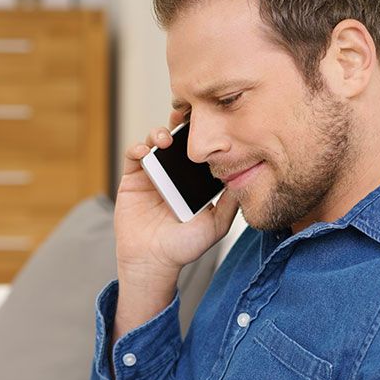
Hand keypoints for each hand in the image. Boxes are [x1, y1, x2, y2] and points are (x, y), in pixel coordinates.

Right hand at [112, 110, 238, 338]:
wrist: (154, 262)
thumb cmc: (183, 248)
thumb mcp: (216, 225)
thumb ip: (230, 203)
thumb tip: (247, 178)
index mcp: (191, 181)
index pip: (198, 150)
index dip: (202, 135)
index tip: (210, 124)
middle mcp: (172, 174)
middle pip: (177, 139)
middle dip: (181, 124)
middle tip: (187, 117)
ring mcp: (151, 174)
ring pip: (155, 142)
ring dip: (159, 133)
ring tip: (166, 139)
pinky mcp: (132, 179)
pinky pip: (133, 155)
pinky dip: (138, 147)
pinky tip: (146, 151)